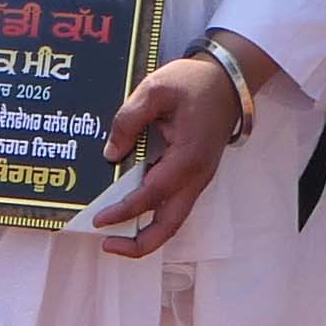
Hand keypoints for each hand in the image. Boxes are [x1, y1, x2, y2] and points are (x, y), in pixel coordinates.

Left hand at [90, 44, 251, 258]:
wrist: (227, 81)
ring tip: (115, 237)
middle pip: (169, 226)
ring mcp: (197, 179)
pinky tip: (130, 212)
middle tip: (108, 245)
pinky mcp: (194, 176)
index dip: (124, 211)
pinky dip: (152, 216)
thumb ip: (129, 120)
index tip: (98, 220)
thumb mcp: (155, 90)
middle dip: (140, 244)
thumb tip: (111, 154)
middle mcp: (196, 177)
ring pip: (172, 220)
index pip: (152, 194)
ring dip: (146, 234)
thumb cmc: (193, 83)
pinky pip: (173, 205)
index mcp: (188, 158)